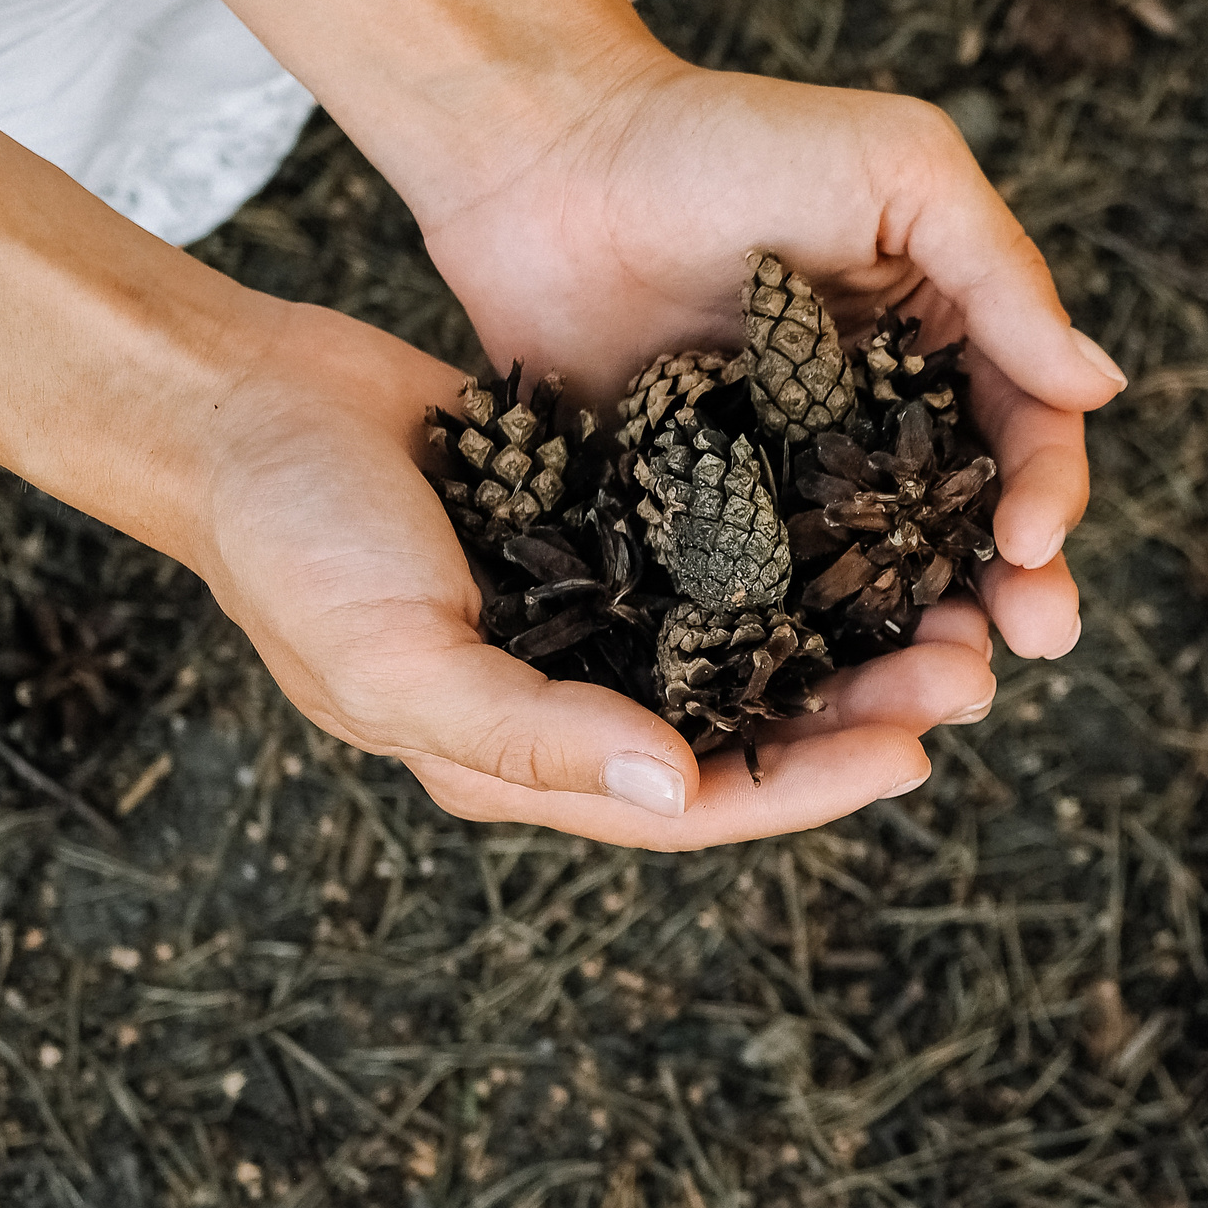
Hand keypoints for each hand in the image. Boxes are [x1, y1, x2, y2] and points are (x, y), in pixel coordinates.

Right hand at [199, 300, 994, 845]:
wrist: (237, 403)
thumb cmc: (291, 541)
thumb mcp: (392, 657)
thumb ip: (533, 734)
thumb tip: (681, 787)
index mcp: (530, 763)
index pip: (705, 804)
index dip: (812, 783)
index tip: (914, 752)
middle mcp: (582, 698)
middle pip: (756, 727)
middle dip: (865, 706)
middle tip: (969, 668)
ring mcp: (600, 612)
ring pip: (760, 644)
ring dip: (853, 630)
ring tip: (949, 599)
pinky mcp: (613, 525)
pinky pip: (731, 556)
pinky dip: (802, 550)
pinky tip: (877, 519)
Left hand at [412, 56, 1122, 665]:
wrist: (542, 158)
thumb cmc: (728, 138)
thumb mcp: (900, 170)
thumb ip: (1002, 277)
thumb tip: (1104, 386)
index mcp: (946, 346)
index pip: (1027, 435)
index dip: (1047, 494)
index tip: (1034, 544)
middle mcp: (881, 427)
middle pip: (969, 529)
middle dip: (1014, 590)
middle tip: (1032, 641)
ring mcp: (794, 483)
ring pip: (880, 582)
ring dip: (926, 638)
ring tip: (948, 684)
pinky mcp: (706, 523)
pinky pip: (768, 597)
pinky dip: (805, 646)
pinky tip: (827, 687)